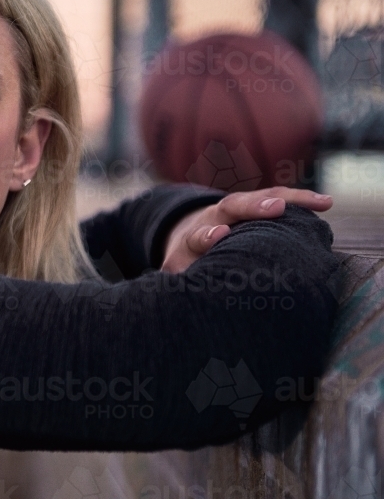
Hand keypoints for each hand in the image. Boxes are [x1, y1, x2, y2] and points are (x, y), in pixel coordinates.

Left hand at [161, 186, 333, 273]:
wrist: (190, 236)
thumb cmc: (188, 263)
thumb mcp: (177, 274)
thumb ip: (174, 285)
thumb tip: (172, 301)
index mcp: (194, 236)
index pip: (199, 234)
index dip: (207, 236)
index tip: (218, 235)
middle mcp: (216, 216)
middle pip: (232, 206)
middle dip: (253, 207)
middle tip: (274, 208)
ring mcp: (238, 208)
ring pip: (262, 196)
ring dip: (290, 199)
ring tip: (320, 203)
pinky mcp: (256, 205)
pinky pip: (280, 198)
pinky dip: (301, 200)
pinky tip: (326, 204)